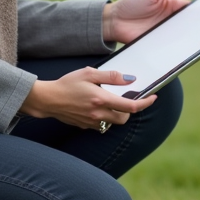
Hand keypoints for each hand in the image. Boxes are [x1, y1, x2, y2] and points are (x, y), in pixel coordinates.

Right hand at [20, 67, 156, 129]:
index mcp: (101, 100)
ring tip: (111, 102)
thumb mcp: (89, 73)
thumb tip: (130, 79)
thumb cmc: (67, 83)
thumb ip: (111, 76)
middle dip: (130, 110)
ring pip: (113, 123)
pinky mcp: (85, 126)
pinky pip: (101, 125)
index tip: (153, 98)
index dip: (146, 103)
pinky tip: (98, 108)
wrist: (47, 99)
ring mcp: (92, 122)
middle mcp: (98, 114)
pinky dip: (105, 118)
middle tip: (128, 99)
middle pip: (124, 118)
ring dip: (117, 114)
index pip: (131, 107)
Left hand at [102, 0, 192, 44]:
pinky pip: (171, 49)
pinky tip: (188, 54)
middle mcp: (170, 21)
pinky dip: (179, 52)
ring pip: (183, 39)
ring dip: (193, 43)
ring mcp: (164, 34)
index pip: (190, 9)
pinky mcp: (158, 45)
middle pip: (190, 26)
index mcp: (171, 6)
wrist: (113, 21)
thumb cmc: (130, 3)